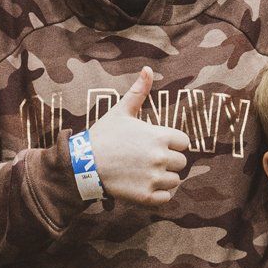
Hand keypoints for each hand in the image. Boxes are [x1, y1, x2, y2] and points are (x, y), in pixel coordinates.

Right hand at [84, 67, 191, 206]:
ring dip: (163, 179)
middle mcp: (160, 157)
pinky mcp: (146, 197)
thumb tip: (148, 69)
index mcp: (159, 136)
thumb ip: (138, 91)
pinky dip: (158, 195)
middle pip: (181, 162)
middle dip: (168, 161)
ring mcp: (154, 178)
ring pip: (174, 181)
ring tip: (144, 173)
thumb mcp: (121, 111)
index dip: (171, 143)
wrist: (83, 164)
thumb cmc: (103, 136)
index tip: (155, 145)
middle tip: (147, 160)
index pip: (184, 142)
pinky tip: (144, 186)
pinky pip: (166, 198)